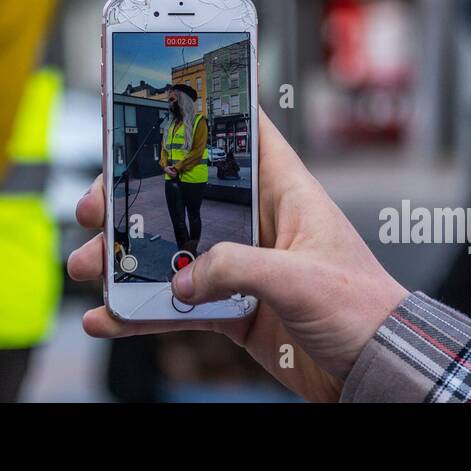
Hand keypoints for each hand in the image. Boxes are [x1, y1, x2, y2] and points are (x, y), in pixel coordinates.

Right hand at [68, 109, 408, 402]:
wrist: (380, 373)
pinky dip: (141, 311)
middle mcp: (260, 223)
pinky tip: (110, 317)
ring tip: (89, 266)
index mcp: (287, 193)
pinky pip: (178, 304)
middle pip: (186, 194)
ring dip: (128, 259)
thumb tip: (182, 278)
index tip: (160, 96)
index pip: (245, 132)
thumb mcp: (301, 279)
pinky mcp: (235, 309)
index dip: (207, 109)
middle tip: (96, 206)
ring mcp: (244, 267)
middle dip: (136, 198)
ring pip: (172, 251)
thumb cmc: (366, 311)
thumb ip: (237, 269)